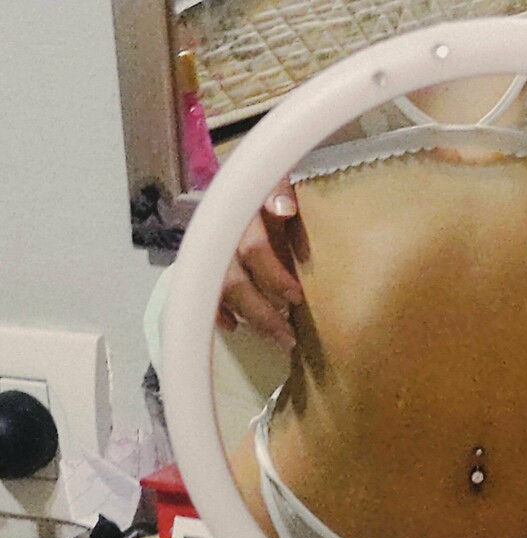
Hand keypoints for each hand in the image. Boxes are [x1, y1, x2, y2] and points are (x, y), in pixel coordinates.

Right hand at [217, 180, 308, 350]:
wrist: (232, 180)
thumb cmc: (262, 187)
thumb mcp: (273, 179)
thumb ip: (278, 190)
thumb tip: (285, 209)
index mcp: (238, 213)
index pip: (252, 248)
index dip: (273, 275)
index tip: (295, 297)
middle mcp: (218, 234)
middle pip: (233, 280)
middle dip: (262, 312)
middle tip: (288, 336)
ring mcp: (206, 249)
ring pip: (220, 291)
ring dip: (248, 317)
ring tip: (275, 337)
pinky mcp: (199, 260)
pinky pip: (201, 292)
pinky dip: (217, 312)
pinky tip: (234, 327)